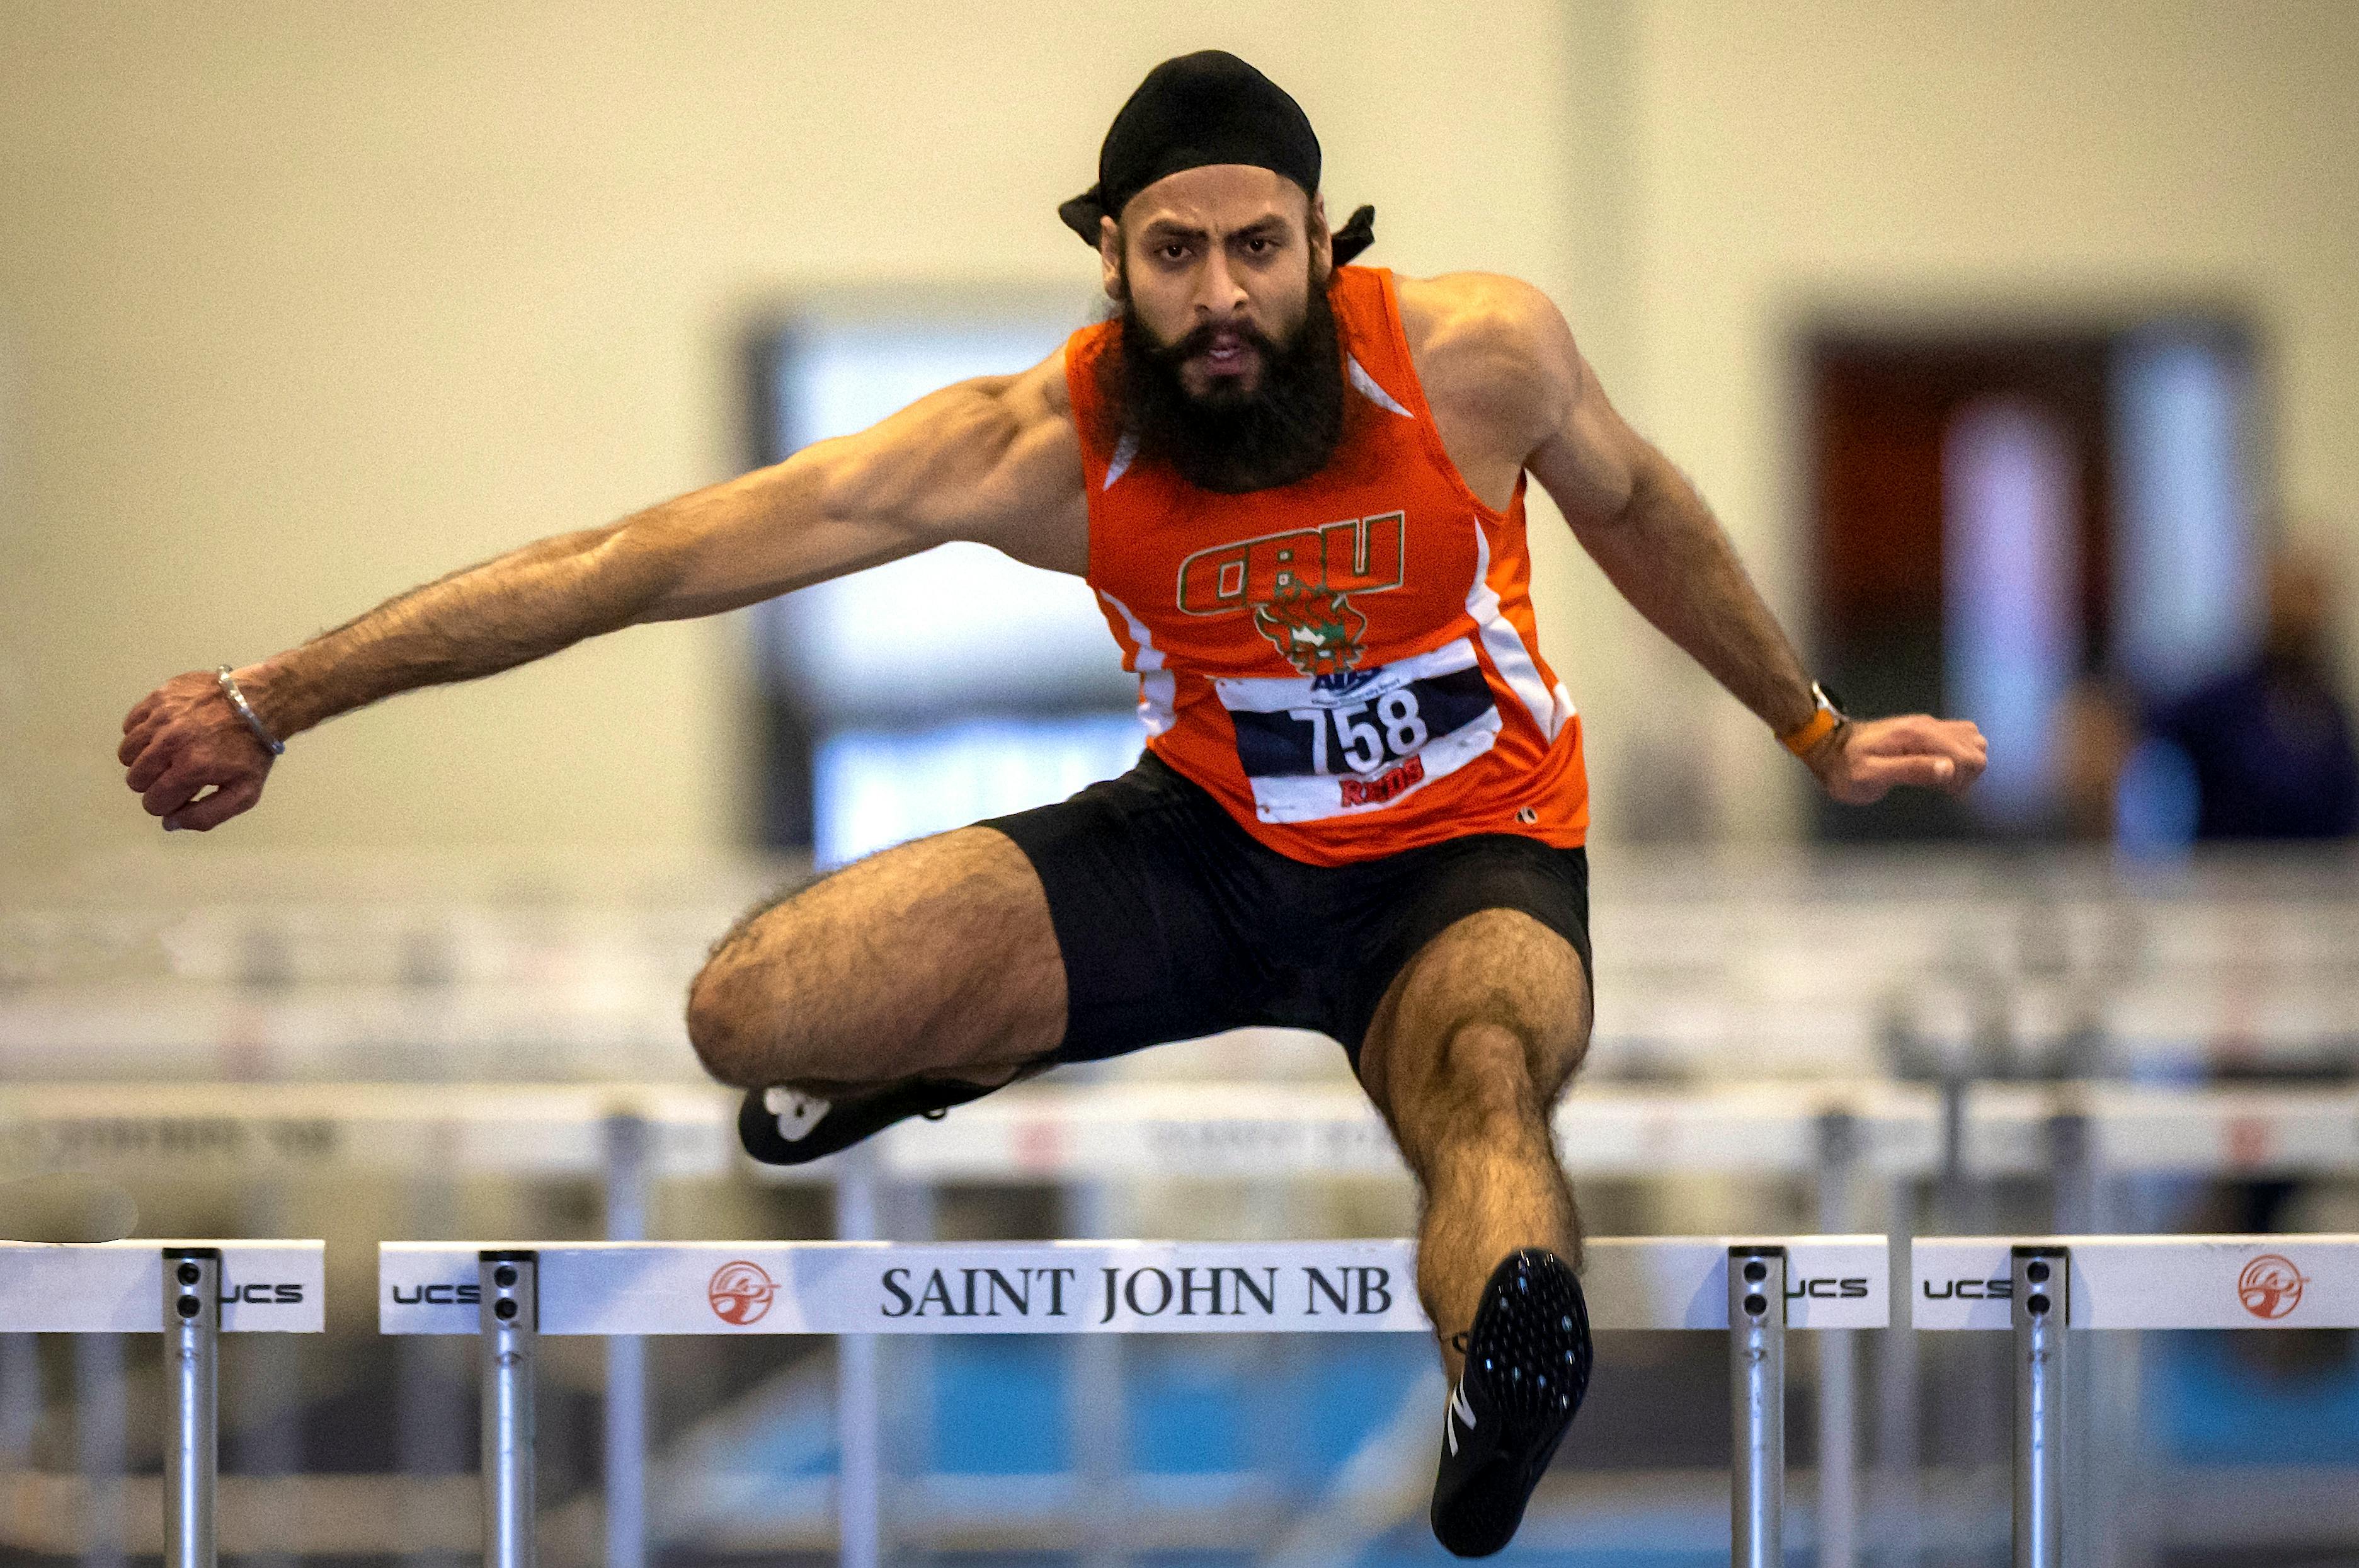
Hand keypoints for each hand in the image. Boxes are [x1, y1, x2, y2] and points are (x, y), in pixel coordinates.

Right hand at [118, 670, 277, 830]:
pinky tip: (162, 734)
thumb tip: (169, 823)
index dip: (166, 804)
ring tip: (167, 754)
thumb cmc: (252, 750)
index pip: (153, 802)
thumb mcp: (244, 793)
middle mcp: (172, 741)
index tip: (181, 794)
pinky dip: (141, 734)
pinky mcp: (158, 696)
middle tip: (175, 773)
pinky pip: (129, 725)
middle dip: (153, 783)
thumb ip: (206, 816)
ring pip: (126, 753)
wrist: (261, 703)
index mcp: (192, 767)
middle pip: (135, 779)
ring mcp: (163, 716)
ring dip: (143, 759)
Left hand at [1805, 713, 1986, 804]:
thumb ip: (1911, 771)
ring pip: (1971, 739)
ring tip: (1940, 780)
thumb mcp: (1872, 776)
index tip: (1944, 791)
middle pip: (1977, 746)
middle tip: (1942, 788)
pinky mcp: (1922, 730)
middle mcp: (1927, 725)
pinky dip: (1957, 756)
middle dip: (1967, 771)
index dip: (1963, 778)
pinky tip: (1937, 771)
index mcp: (1919, 736)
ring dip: (1965, 762)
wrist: (1827, 748)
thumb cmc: (1845, 768)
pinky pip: (1957, 738)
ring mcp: (1926, 726)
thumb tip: (1949, 769)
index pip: (1969, 754)